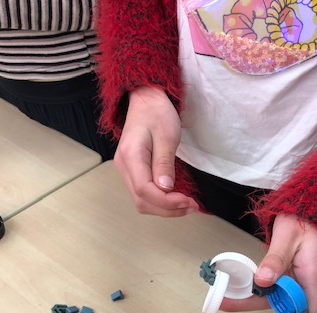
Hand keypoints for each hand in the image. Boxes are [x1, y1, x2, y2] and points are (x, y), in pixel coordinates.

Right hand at [114, 86, 198, 215]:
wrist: (145, 100)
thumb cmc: (157, 114)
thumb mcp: (167, 136)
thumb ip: (164, 164)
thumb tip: (166, 189)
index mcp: (131, 157)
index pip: (145, 190)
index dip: (167, 202)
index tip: (188, 201)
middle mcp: (124, 167)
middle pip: (142, 201)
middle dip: (168, 209)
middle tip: (192, 206)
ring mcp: (126, 171)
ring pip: (142, 201)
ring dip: (165, 208)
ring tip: (187, 205)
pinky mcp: (133, 172)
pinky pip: (144, 194)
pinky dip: (160, 201)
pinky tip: (176, 199)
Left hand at [220, 214, 316, 312]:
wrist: (307, 212)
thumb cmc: (304, 222)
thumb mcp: (288, 236)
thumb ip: (276, 259)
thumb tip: (263, 280)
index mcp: (313, 278)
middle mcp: (304, 285)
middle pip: (285, 309)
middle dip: (255, 308)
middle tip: (226, 303)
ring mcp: (294, 282)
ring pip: (272, 299)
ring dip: (249, 299)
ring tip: (222, 295)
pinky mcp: (284, 277)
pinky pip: (269, 288)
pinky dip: (252, 289)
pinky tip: (233, 285)